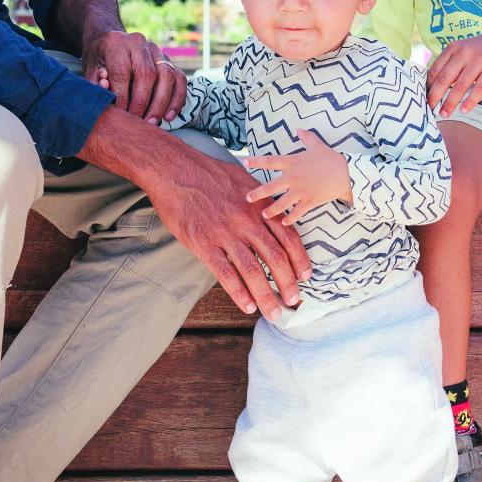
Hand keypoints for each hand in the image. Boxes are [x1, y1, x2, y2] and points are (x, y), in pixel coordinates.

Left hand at [83, 29, 185, 125]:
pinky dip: (177, 98)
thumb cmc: (99, 59)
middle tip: (137, 122)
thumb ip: (96, 82)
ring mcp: (156, 49)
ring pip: (167, 75)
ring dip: (161, 103)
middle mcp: (138, 42)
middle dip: (143, 103)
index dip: (122, 97)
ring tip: (153, 122)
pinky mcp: (168, 58)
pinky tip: (169, 116)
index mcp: (116, 43)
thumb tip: (106, 91)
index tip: (121, 115)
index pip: (122, 72)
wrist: (111, 40)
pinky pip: (179, 78)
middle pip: (147, 74)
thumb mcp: (90, 69)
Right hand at [146, 150, 312, 320]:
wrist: (175, 169)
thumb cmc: (210, 174)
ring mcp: (225, 233)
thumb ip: (261, 202)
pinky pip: (225, 273)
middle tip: (293, 301)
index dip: (300, 259)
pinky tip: (247, 306)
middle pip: (275, 258)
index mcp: (259, 206)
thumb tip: (275, 218)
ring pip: (253, 270)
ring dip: (266, 295)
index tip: (306, 276)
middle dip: (288, 283)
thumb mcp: (244, 181)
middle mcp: (247, 221)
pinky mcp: (203, 243)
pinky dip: (238, 293)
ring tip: (273, 313)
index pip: (288, 237)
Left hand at [241, 130, 350, 222]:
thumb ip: (307, 138)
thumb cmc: (330, 159)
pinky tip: (284, 222)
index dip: (257, 161)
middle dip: (258, 193)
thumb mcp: (318, 146)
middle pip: (271, 187)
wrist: (346, 173)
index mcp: (293, 163)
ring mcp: (301, 191)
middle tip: (248, 198)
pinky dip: (290, 218)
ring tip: (264, 214)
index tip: (245, 162)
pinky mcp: (309, 201)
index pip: (271, 161)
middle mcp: (293, 178)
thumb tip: (300, 130)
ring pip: (282, 203)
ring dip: (272, 210)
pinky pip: (297, 212)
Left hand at [427, 29, 481, 114]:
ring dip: (450, 102)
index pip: (435, 69)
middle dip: (435, 96)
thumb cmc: (477, 50)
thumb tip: (430, 86)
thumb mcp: (460, 50)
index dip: (427, 86)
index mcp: (453, 48)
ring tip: (444, 114)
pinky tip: (463, 110)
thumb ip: (447, 63)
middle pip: (445, 78)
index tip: (423, 99)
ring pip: (460, 86)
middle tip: (429, 110)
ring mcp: (479, 61)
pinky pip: (479, 89)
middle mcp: (464, 53)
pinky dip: (470, 101)